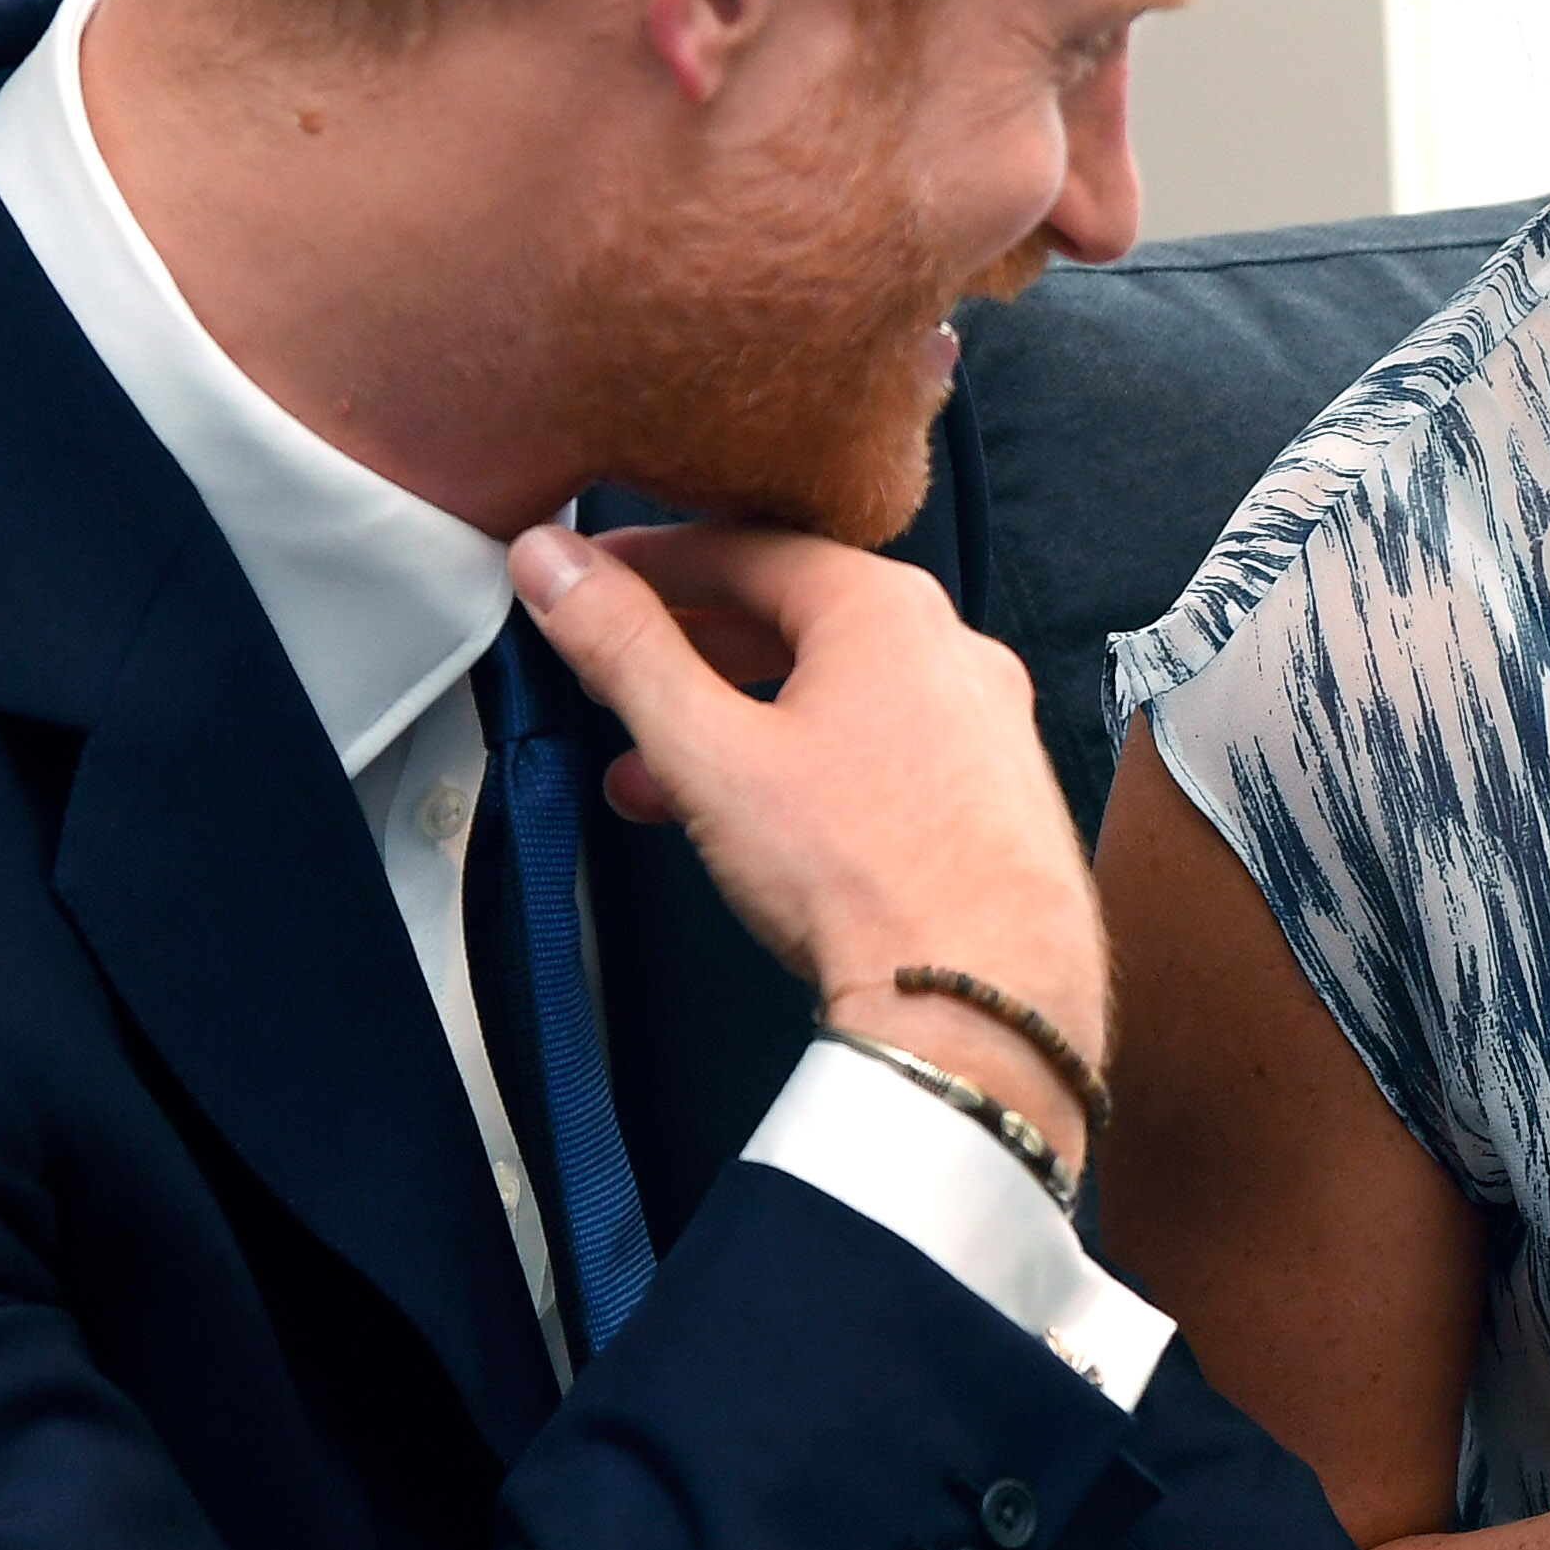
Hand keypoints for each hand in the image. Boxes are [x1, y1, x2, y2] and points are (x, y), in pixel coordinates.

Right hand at [511, 522, 1103, 1158]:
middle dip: (686, 648)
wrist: (982, 1002)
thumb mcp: (709, 751)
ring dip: (732, 721)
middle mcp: (951, 649)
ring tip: (650, 771)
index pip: (745, 547)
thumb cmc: (866, 876)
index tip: (588, 574)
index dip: (648, 560)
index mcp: (887, 608)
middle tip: (612, 668)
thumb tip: (556, 564)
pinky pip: (877, 749)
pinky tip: (741, 821)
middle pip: (791, 617)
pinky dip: (798, 764)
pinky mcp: (993, 795)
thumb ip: (624, 648)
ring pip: (832, 692)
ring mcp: (983, 723)